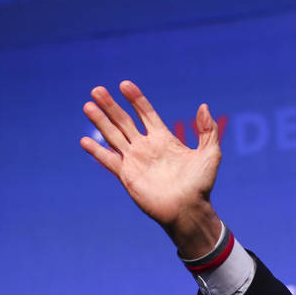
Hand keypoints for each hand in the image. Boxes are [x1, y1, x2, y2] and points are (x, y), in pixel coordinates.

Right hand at [80, 80, 222, 257]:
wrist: (189, 209)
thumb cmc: (201, 184)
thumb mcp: (210, 154)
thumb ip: (208, 130)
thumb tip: (204, 106)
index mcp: (164, 139)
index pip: (146, 113)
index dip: (135, 99)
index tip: (124, 84)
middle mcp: (146, 147)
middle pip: (124, 121)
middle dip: (110, 105)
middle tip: (97, 89)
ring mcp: (135, 160)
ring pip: (113, 136)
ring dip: (100, 121)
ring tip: (88, 105)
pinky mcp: (127, 175)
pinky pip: (109, 160)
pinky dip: (96, 151)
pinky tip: (84, 140)